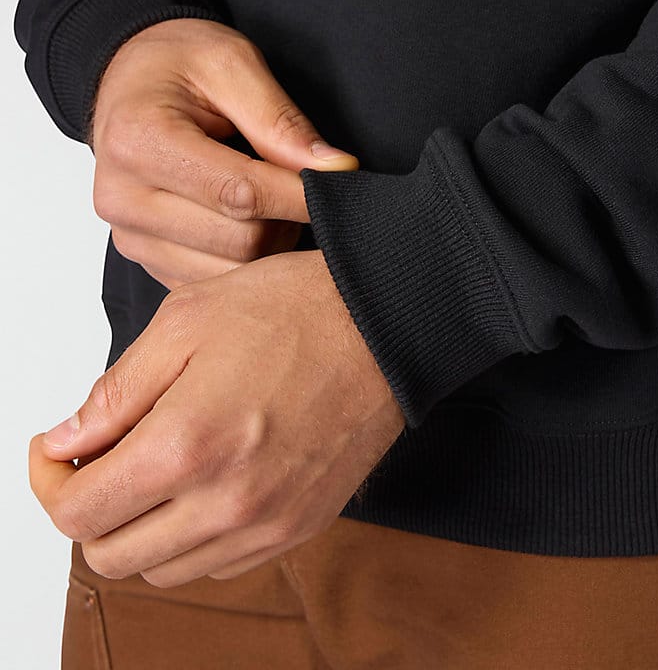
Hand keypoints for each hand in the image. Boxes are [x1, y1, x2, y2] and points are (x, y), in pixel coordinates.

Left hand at [29, 249, 404, 585]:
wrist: (383, 326)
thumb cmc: (295, 312)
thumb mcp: (186, 321)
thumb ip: (116, 390)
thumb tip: (69, 440)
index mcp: (188, 445)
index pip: (78, 513)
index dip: (50, 482)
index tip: (59, 451)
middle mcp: (228, 502)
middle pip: (112, 556)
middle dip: (90, 509)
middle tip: (104, 459)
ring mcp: (269, 523)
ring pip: (165, 569)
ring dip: (142, 529)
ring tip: (159, 470)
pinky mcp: (301, 525)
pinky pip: (221, 564)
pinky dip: (193, 538)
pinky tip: (205, 485)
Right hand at [89, 18, 358, 289]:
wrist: (128, 80)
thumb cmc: (178, 65)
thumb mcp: (232, 65)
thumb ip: (282, 122)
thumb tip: (337, 170)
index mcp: (139, 142)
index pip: (240, 193)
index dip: (300, 197)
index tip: (340, 189)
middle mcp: (121, 198)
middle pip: (240, 241)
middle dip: (285, 219)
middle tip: (295, 186)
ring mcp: (130, 236)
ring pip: (232, 272)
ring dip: (269, 244)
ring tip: (269, 200)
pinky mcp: (145, 259)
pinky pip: (214, 281)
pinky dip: (245, 260)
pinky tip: (246, 221)